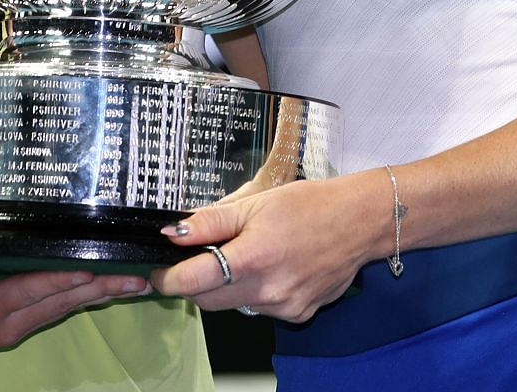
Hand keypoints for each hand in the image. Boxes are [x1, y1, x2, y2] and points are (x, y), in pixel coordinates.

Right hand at [0, 262, 150, 366]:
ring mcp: (8, 328)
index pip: (36, 288)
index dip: (69, 278)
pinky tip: (96, 289)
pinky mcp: (7, 327)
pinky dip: (76, 298)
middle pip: (61, 301)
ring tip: (131, 282)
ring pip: (61, 308)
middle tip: (138, 276)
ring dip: (97, 295)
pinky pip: (49, 310)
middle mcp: (4, 322)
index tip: (101, 268)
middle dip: (101, 288)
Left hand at [148, 171, 387, 322]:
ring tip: (246, 255)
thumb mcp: (255, 202)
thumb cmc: (310, 206)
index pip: (194, 280)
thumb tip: (172, 233)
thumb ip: (211, 221)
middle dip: (193, 284)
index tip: (157, 273)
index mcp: (254, 256)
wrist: (359, 222)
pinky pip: (259, 308)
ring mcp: (284, 306)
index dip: (167, 279)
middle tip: (193, 261)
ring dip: (226, 286)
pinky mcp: (297, 314)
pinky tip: (272, 267)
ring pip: (234, 305)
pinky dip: (254, 291)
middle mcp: (268, 289)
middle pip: (208, 300)